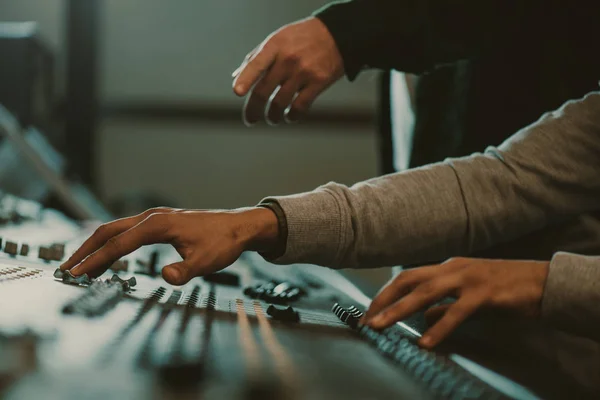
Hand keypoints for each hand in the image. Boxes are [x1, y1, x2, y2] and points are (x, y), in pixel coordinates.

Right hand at [60, 207, 278, 284]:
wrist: (238, 226)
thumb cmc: (223, 242)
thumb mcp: (206, 261)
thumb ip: (185, 271)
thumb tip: (166, 277)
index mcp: (158, 225)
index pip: (119, 244)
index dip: (96, 260)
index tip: (77, 275)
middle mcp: (152, 217)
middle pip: (108, 231)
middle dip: (85, 250)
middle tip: (66, 270)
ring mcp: (154, 218)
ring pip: (115, 229)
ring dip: (96, 246)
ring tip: (80, 267)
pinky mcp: (158, 222)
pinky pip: (126, 231)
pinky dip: (111, 243)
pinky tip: (107, 256)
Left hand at [233, 17, 343, 124]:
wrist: (336, 34)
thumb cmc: (302, 37)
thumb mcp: (277, 39)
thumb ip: (257, 57)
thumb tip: (237, 77)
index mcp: (275, 46)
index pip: (256, 64)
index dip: (246, 79)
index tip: (237, 92)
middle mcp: (288, 59)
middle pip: (264, 91)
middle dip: (253, 110)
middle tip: (250, 120)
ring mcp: (304, 71)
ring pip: (280, 103)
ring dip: (273, 116)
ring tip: (272, 119)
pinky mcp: (318, 82)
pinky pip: (300, 106)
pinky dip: (292, 116)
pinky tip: (289, 117)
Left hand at [361, 258, 549, 347]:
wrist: (543, 282)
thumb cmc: (506, 289)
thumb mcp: (469, 296)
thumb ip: (445, 305)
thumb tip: (422, 318)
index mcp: (447, 267)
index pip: (408, 277)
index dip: (386, 294)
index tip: (370, 312)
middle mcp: (453, 268)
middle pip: (409, 280)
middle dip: (384, 299)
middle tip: (367, 319)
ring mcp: (468, 277)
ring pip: (426, 292)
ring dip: (400, 310)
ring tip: (382, 326)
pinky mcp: (485, 292)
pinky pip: (457, 311)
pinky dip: (440, 327)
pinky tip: (426, 342)